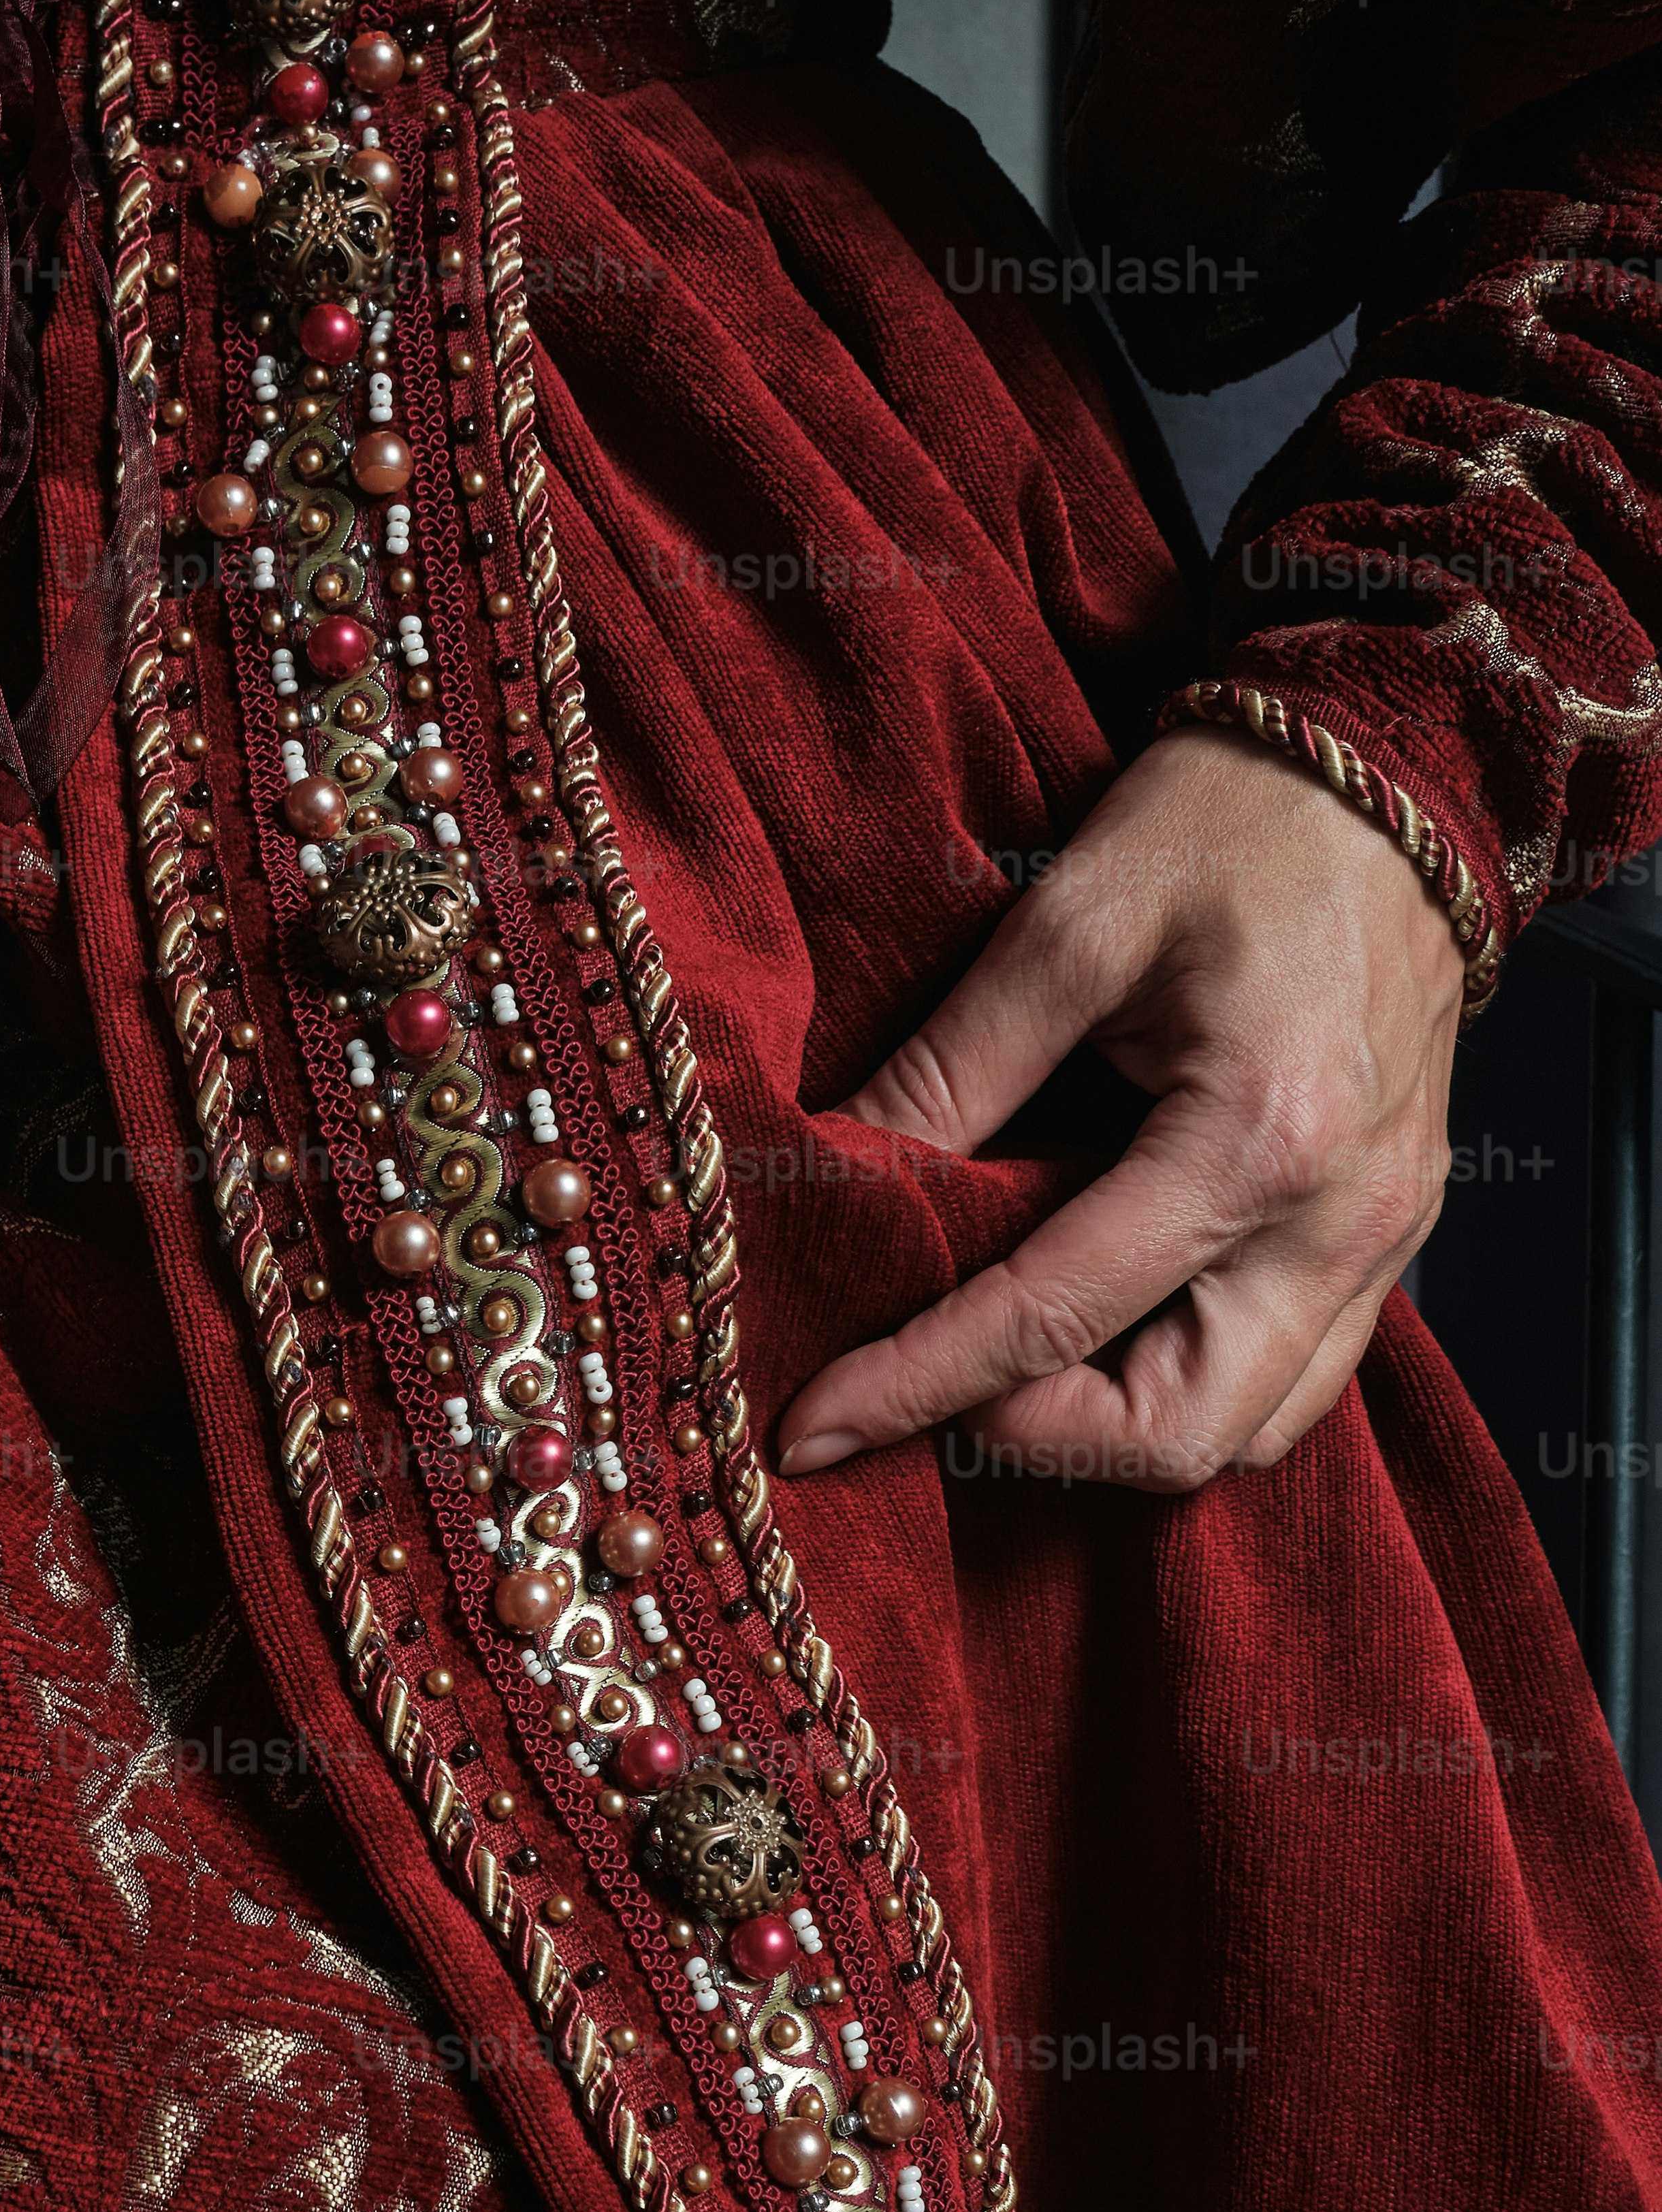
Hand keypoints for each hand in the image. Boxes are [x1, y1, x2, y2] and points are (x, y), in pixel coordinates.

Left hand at [773, 728, 1469, 1491]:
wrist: (1399, 774)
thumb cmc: (1243, 823)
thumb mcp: (1071, 923)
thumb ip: (953, 1070)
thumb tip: (839, 1172)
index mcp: (1258, 1136)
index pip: (1054, 1317)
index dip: (917, 1383)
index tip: (813, 1429)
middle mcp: (1338, 1219)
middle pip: (1176, 1432)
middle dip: (1032, 1437)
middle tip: (924, 1389)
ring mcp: (1382, 1238)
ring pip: (1247, 1429)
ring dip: (1116, 1428)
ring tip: (1008, 1366)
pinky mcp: (1390, 1234)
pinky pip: (1294, 1376)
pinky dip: (1191, 1386)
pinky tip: (1107, 1336)